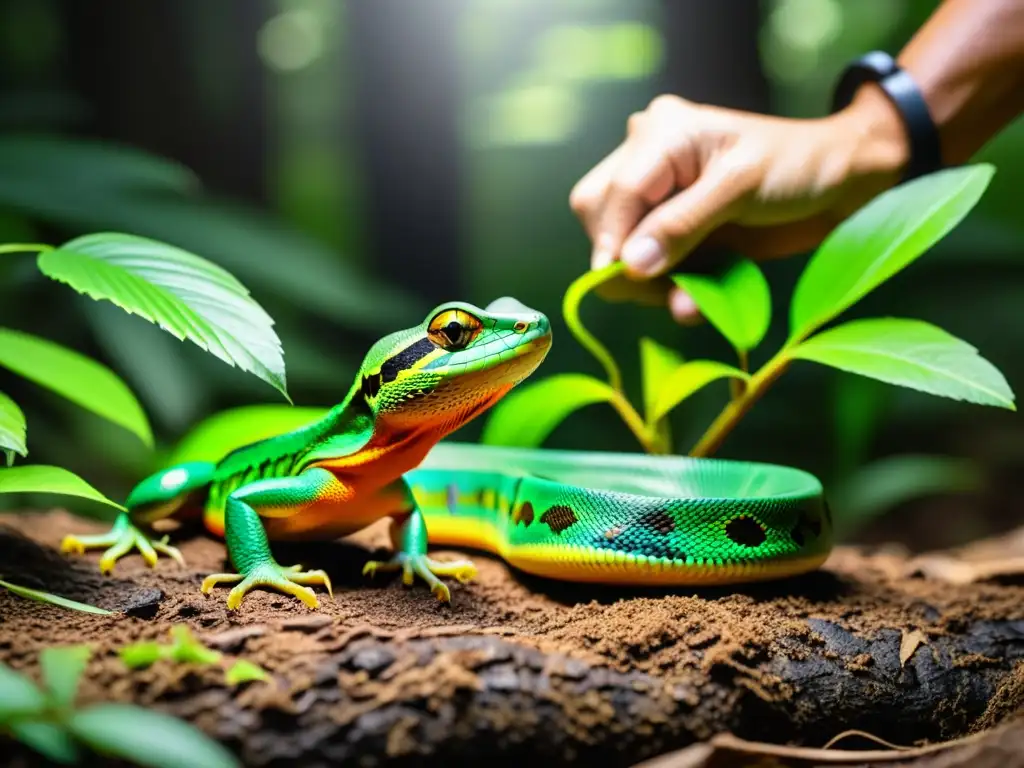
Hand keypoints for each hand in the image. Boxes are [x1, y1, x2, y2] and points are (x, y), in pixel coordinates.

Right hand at [569, 87, 908, 322]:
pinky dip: (668, 291)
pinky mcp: (675, 233)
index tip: (621, 280)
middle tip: (666, 290)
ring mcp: (660, 200)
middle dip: (626, 263)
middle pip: (600, 219)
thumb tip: (628, 265)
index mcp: (660, 135)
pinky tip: (693, 303)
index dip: (611, 240)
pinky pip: (649, 269)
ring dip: (650, 286)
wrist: (843, 186)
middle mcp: (649, 163)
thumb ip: (682, 225)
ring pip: (620, 251)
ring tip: (690, 304)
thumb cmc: (798, 166)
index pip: (612, 193)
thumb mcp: (740, 187)